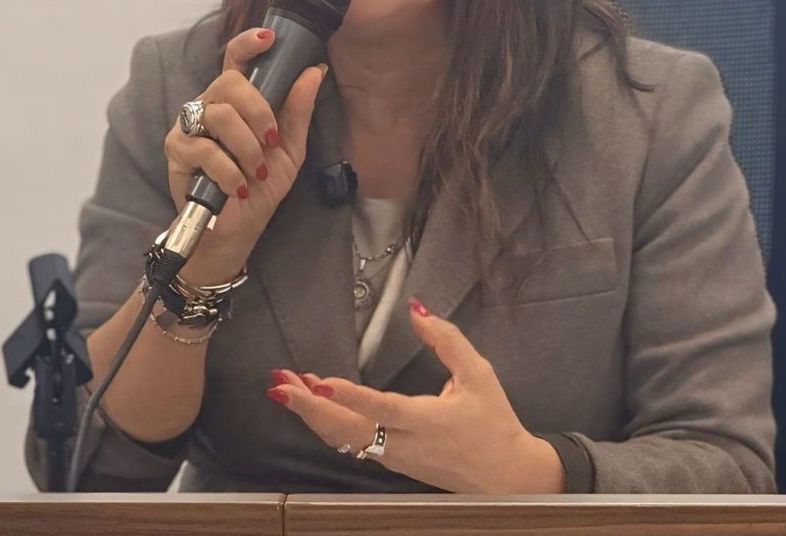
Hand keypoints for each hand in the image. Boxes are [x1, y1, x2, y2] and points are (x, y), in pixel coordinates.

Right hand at [163, 27, 324, 281]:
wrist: (237, 229)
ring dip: (246, 147)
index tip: (270, 38)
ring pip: (219, 115)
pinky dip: (228, 170)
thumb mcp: (289, 149)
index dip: (249, 42)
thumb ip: (298, 110)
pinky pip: (204, 148)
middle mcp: (210, 105)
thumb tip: (314, 71)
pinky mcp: (176, 150)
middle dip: (259, 111)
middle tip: (271, 141)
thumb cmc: (260, 187)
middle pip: (229, 83)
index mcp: (237, 100)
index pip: (236, 59)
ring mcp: (189, 125)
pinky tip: (237, 186)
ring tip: (255, 171)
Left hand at [267, 298, 564, 493]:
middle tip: (279, 384)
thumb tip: (417, 309)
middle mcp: (404, 444)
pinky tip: (312, 404)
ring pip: (344, 439)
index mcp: (427, 421)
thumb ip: (447, 339)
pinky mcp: (391, 463)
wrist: (506, 476)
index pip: (382, 408)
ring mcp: (394, 458)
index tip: (320, 383)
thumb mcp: (479, 374)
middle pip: (347, 429)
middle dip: (308, 407)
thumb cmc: (494, 422)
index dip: (350, 397)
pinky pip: (351, 443)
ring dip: (311, 414)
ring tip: (285, 387)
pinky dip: (326, 423)